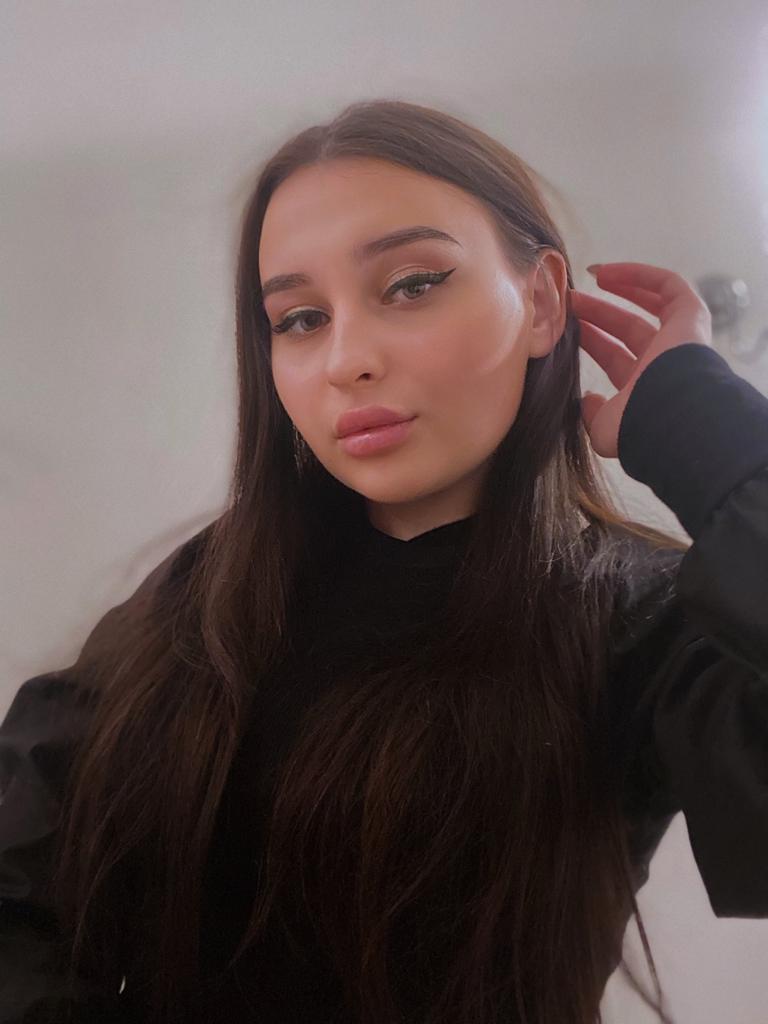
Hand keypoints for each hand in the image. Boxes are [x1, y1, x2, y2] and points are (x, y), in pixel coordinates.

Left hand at [569, 262, 711, 457]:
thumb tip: (588, 400)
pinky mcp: (691, 315)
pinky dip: (640, 275)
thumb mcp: (604, 427)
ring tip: (592, 276)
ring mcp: (678, 337)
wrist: (672, 410)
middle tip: (570, 300)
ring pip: (647, 305)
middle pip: (626, 328)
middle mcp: (660, 361)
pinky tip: (609, 272)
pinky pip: (668, 286)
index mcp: (641, 386)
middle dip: (597, 312)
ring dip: (620, 289)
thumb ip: (593, 414)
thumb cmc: (637, 422)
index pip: (612, 356)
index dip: (589, 338)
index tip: (563, 324)